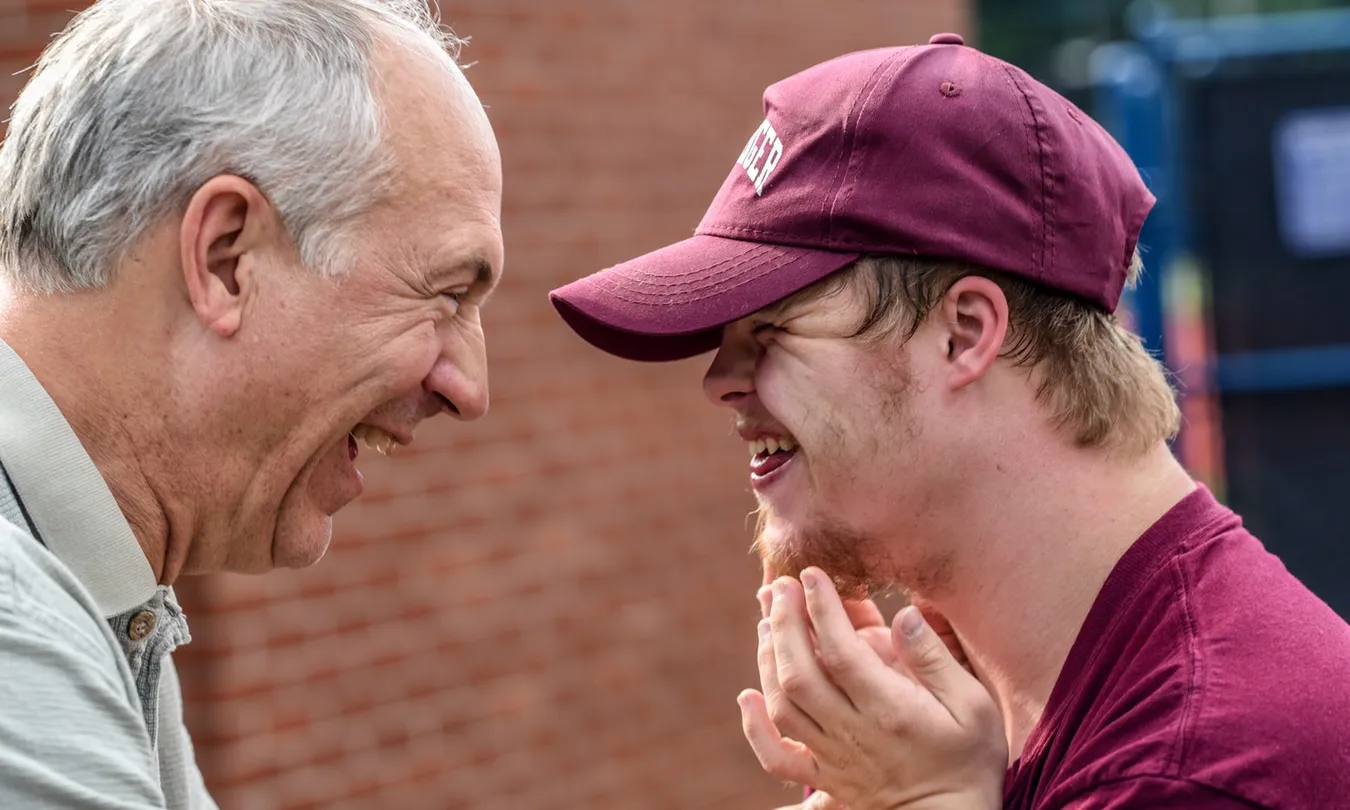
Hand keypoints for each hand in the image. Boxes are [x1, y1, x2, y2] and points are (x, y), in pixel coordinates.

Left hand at [740, 568, 1006, 809]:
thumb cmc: (969, 760)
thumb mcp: (974, 705)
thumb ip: (935, 658)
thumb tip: (904, 614)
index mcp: (890, 711)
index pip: (842, 652)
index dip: (822, 608)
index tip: (812, 573)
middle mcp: (853, 733)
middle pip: (800, 672)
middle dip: (785, 622)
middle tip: (780, 585)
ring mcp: (833, 757)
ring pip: (783, 705)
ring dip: (768, 658)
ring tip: (768, 621)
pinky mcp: (825, 777)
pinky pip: (777, 757)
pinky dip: (755, 727)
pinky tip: (748, 695)